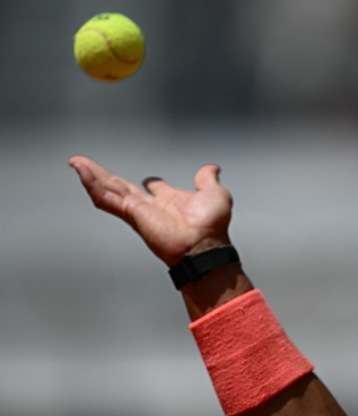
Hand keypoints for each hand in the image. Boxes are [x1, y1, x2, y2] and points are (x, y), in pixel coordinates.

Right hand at [69, 156, 232, 266]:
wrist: (205, 244)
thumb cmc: (213, 227)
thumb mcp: (214, 194)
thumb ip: (208, 180)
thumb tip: (212, 168)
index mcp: (171, 201)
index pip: (156, 190)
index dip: (152, 183)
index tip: (148, 179)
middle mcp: (152, 207)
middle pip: (123, 187)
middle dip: (106, 177)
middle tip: (87, 166)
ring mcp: (138, 210)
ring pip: (109, 190)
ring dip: (91, 176)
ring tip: (76, 162)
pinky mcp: (131, 212)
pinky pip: (106, 197)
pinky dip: (92, 182)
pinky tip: (81, 170)